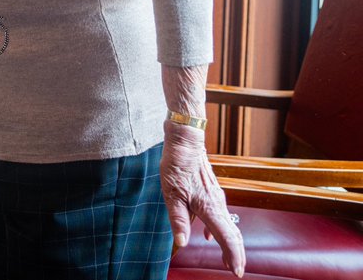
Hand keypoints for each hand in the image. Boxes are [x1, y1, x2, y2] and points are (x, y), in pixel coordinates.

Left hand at [160, 121, 245, 276]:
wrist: (185, 142)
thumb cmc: (177, 166)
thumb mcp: (171, 194)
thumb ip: (178, 220)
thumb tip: (182, 243)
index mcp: (210, 208)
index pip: (228, 238)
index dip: (234, 257)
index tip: (236, 272)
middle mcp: (218, 204)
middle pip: (233, 234)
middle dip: (235, 254)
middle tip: (234, 270)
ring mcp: (217, 197)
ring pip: (228, 225)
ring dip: (229, 243)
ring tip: (226, 258)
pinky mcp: (212, 191)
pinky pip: (221, 215)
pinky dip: (220, 229)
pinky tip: (209, 235)